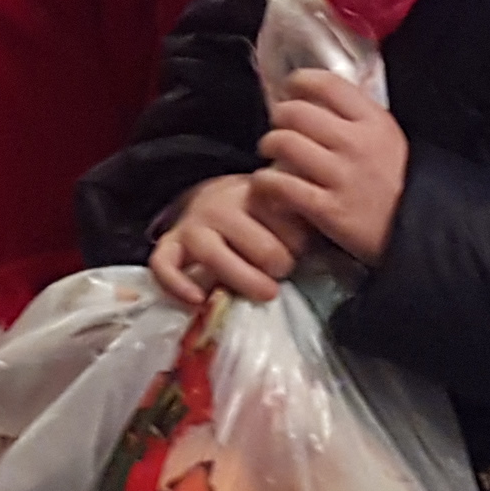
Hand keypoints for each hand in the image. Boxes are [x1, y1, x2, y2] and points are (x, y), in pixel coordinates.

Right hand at [151, 173, 294, 305]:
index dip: (299, 240)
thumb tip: (326, 226)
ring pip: (213, 255)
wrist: (216, 199)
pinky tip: (197, 300)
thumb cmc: (261, 213)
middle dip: (277, 263)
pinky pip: (163, 264)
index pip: (284, 219)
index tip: (306, 248)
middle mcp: (220, 205)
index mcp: (254, 190)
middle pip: (256, 244)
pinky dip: (177, 284)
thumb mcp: (285, 203)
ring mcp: (192, 226)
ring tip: (267, 292)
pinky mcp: (169, 245)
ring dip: (244, 278)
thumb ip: (302, 211)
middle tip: (285, 270)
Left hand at [245, 70, 406, 265]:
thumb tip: (317, 98)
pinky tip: (268, 184)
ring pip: (283, 143)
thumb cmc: (398, 185)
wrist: (419, 233)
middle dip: (278, 117)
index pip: (327, 84)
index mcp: (374, 121)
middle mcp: (356, 144)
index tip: (290, 89)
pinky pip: (281, 185)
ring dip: (269, 145)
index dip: (299, 81)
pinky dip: (265, 182)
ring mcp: (341, 177)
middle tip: (278, 127)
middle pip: (296, 112)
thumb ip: (357, 117)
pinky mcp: (327, 210)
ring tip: (270, 153)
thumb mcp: (389, 139)